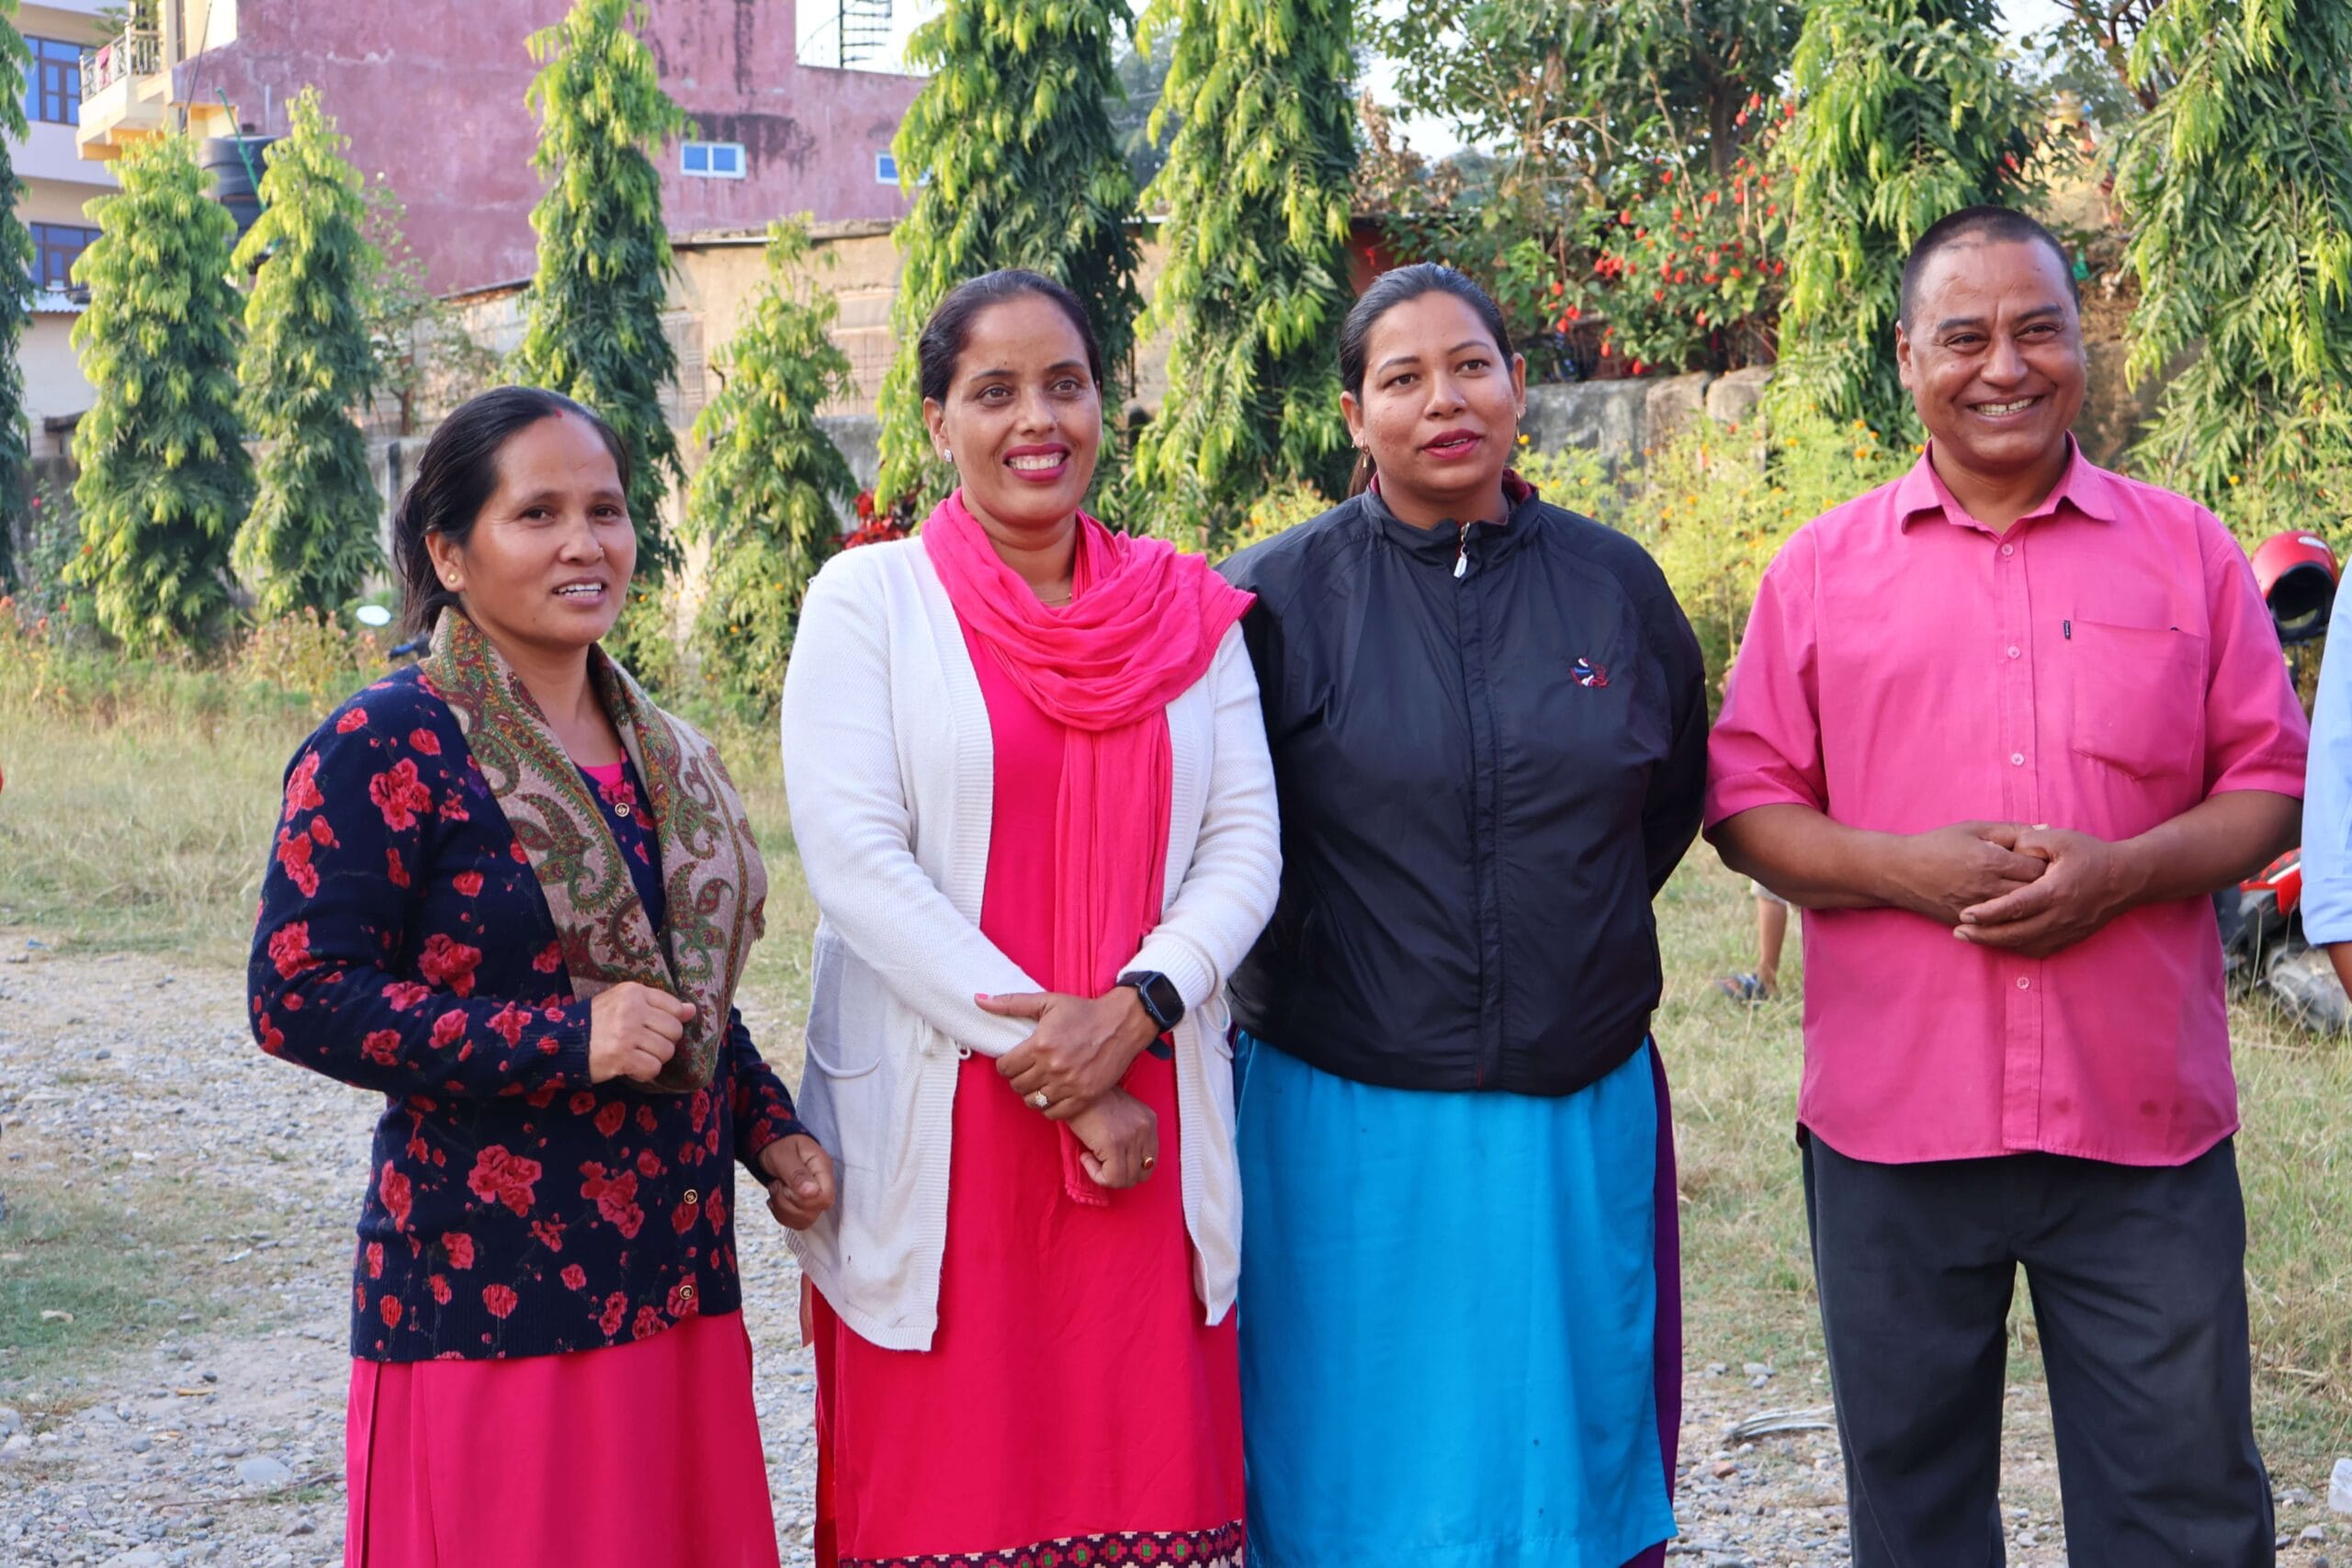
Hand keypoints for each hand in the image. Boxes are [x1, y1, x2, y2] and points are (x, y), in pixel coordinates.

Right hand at [587, 982, 694, 1083]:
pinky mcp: (622, 1057)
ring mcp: (627, 1033)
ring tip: (636, 1055)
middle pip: (674, 1031)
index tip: (654, 1029)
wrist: (561, 1042)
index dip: (670, 1022)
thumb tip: (692, 1010)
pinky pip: (653, 1068)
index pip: (675, 1007)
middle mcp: (632, 1009)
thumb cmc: (596, 1022)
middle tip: (644, 1045)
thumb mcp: (623, 1002)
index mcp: (633, 992)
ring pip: (666, 1051)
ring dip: (654, 1059)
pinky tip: (631, 1067)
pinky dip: (645, 1072)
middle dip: (663, 1042)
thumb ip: (657, 1004)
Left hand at [759, 1133, 837, 1229]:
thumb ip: (797, 1174)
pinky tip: (776, 1200)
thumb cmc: (779, 1145)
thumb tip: (811, 1192)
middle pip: (815, 1211)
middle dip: (788, 1203)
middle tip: (777, 1184)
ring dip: (783, 1209)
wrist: (772, 1146)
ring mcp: (814, 1196)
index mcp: (822, 1168)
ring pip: (805, 1220)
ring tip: (776, 1189)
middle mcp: (822, 1184)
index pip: (826, 1198)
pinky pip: (797, 1222)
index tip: (786, 1186)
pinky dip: (781, 1215)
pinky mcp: (804, 1205)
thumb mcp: (784, 1155)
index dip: (804, 1200)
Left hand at [982, 988, 1162, 1118]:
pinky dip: (1049, 1107)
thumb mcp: (1047, 1001)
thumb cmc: (1083, 1011)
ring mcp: (1070, 1085)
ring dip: (1031, 1093)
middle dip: (1018, 1078)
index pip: (1005, 1068)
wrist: (1122, 1023)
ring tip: (1039, 1082)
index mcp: (1041, 1044)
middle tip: (1027, 1069)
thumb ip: (1010, 1003)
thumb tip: (978, 1000)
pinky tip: (1052, 1094)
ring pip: (1033, 1102)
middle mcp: (1053, 1067)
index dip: (1006, 1064)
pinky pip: (1055, 1114)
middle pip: (1017, 1086)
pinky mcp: (1085, 1097)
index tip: (1014, 1059)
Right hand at [1064, 1089, 1158, 1188]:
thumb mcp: (1120, 1113)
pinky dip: (1096, 1174)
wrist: (1074, 1087)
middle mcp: (1145, 1129)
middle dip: (1120, 1175)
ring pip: (1126, 1180)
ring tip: (1090, 1156)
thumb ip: (1129, 1134)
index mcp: (1149, 1121)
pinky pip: (1111, 1178)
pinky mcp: (1114, 1145)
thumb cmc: (1090, 1099)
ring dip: (1105, 1175)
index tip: (1111, 1160)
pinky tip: (1085, 1156)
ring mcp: (1132, 1137)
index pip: (1150, 1162)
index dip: (1130, 1168)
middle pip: (1141, 1174)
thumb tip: (1122, 1164)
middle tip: (1101, 1164)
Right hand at [1883, 822, 2051, 925]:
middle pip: (2036, 893)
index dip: (2046, 863)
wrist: (1901, 872)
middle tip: (2045, 879)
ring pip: (2021, 913)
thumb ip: (2011, 830)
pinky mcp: (1971, 924)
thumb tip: (2046, 830)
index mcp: (1992, 861)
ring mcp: (1980, 909)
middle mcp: (1989, 888)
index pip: (2038, 867)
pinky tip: (2014, 910)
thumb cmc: (1937, 845)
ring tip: (2032, 895)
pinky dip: (2013, 918)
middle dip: (2044, 886)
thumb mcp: (1974, 828)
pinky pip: (2002, 926)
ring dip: (2030, 904)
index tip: (2043, 860)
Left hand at [1956, 827, 2141, 957]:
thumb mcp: (2062, 839)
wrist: (2127, 878)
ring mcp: (2067, 929)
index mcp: (2056, 890)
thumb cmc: (2091, 855)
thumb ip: (2031, 841)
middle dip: (1984, 934)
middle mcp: (2060, 915)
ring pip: (2026, 944)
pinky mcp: (2071, 937)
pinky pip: (2040, 949)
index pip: (2016, 907)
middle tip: (1958, 931)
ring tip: (1971, 937)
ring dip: (1997, 943)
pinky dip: (2017, 947)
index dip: (1988, 913)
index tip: (1964, 914)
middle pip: (2016, 933)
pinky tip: (1999, 942)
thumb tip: (2007, 848)